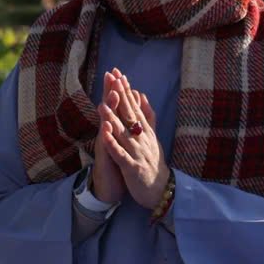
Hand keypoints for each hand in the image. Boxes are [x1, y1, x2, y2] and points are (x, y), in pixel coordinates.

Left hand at [97, 68, 169, 209]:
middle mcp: (142, 139)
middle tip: (112, 79)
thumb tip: (141, 95)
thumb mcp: (152, 136)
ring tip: (102, 104)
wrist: (161, 190)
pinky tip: (103, 134)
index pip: (134, 107)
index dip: (126, 90)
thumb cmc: (152, 161)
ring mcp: (137, 152)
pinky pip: (120, 155)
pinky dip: (112, 144)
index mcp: (145, 131)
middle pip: (130, 115)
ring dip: (112, 119)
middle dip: (120, 97)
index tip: (118, 74)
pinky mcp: (132, 168)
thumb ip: (146, 115)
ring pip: (123, 133)